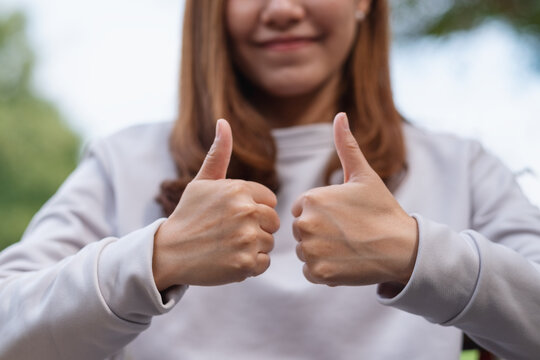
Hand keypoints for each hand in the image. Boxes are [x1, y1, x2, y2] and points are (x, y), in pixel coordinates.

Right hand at [152, 119, 279, 290]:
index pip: (269, 201)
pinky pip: (264, 263)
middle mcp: (246, 211)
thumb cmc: (188, 215)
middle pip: (273, 222)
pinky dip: (249, 266)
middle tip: (230, 234)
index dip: (253, 210)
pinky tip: (229, 260)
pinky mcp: (245, 263)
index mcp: (239, 189)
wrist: (168, 253)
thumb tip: (223, 121)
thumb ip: (218, 154)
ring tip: (227, 247)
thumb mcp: (201, 182)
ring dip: (252, 248)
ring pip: (268, 243)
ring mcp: (246, 238)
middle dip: (256, 229)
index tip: (233, 216)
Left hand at [291, 113, 417, 286]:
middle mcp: (306, 224)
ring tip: (347, 247)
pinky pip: (310, 272)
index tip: (343, 217)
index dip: (322, 214)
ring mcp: (312, 250)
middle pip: (301, 231)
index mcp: (311, 199)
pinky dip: (324, 270)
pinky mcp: (319, 273)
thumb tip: (339, 115)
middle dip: (319, 233)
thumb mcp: (363, 175)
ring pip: (305, 251)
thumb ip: (346, 145)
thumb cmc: (382, 209)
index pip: (302, 209)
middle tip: (347, 233)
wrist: (403, 248)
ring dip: (321, 252)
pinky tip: (345, 262)